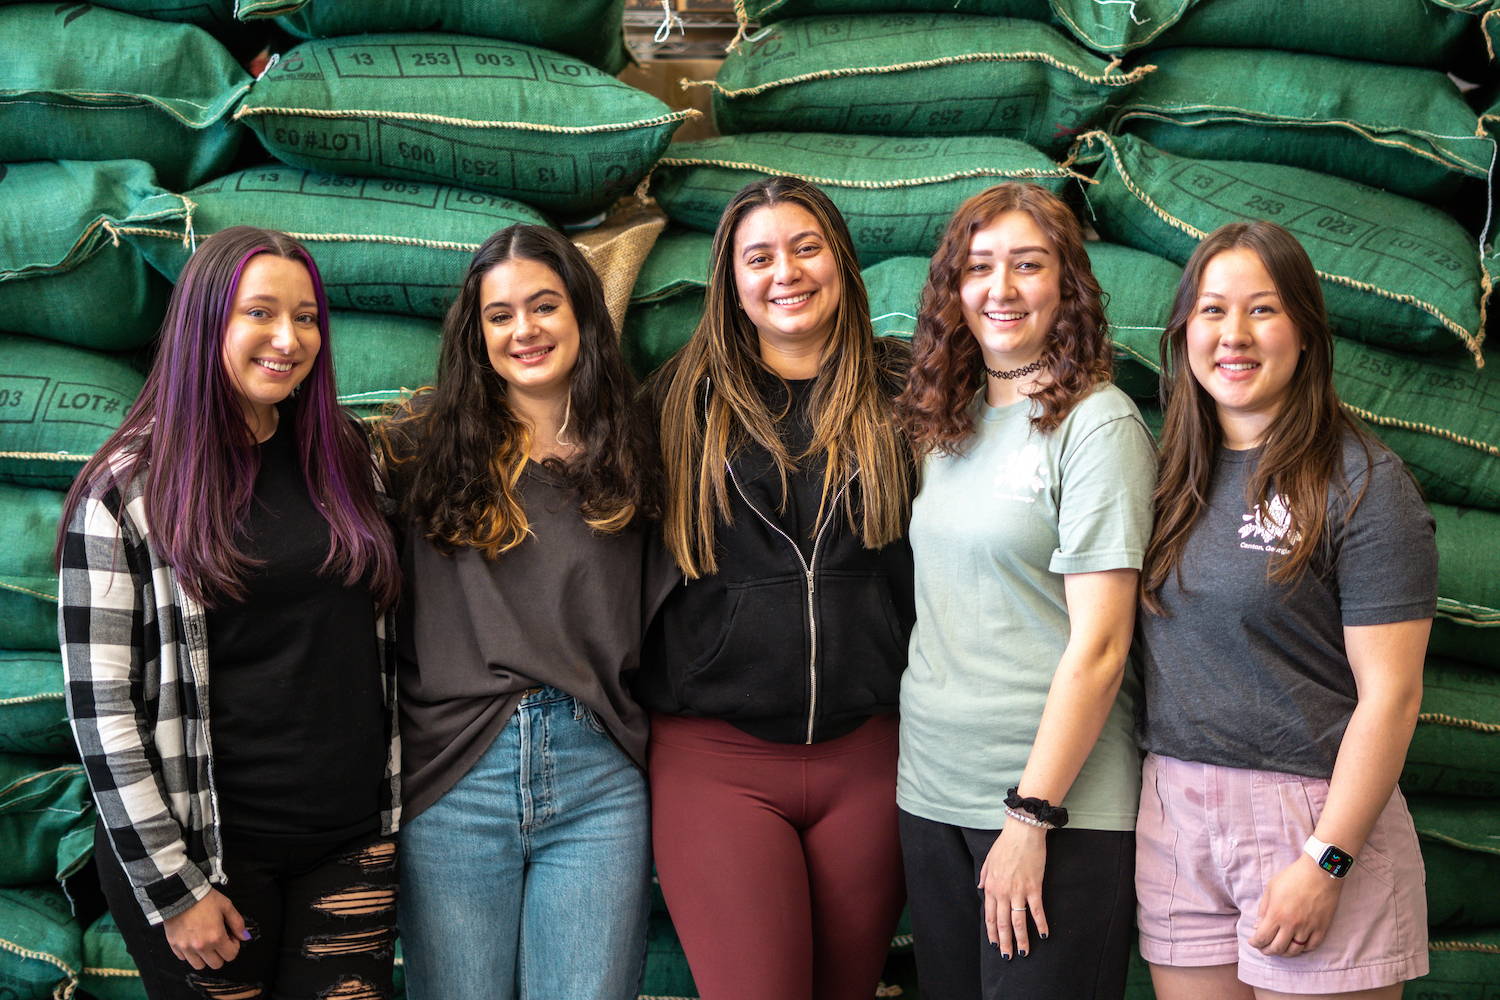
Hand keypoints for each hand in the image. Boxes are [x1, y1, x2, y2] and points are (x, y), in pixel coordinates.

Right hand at [163, 889, 248, 969]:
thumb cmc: (205, 899)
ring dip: (205, 957)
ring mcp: (186, 948)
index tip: (231, 937)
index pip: (231, 955)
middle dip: (221, 954)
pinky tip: (193, 941)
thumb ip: (237, 923)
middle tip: (219, 941)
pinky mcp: (174, 946)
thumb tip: (244, 936)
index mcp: (216, 937)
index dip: (234, 946)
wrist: (180, 894)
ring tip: (205, 944)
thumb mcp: (226, 906)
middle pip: (216, 964)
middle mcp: (201, 946)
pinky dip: (190, 954)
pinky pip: (184, 958)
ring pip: (199, 965)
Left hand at [978, 822, 1049, 959]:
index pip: (990, 915)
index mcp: (991, 886)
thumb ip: (983, 877)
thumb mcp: (989, 860)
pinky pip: (1037, 910)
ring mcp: (1018, 891)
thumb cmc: (1005, 844)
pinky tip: (1043, 934)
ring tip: (1024, 952)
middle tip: (1007, 957)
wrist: (1022, 832)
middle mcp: (1003, 892)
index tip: (994, 944)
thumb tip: (980, 889)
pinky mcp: (1034, 887)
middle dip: (1005, 942)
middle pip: (1003, 923)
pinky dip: (1040, 924)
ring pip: (1019, 922)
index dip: (992, 932)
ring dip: (1021, 939)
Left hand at [1248, 853, 1342, 956]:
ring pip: (1294, 950)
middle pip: (1277, 948)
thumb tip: (1258, 926)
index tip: (1253, 942)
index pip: (1263, 937)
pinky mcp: (1322, 928)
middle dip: (1267, 951)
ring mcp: (1308, 928)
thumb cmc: (1293, 876)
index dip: (1255, 943)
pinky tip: (1296, 946)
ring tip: (1279, 949)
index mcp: (1277, 914)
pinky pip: (1311, 946)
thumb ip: (1263, 908)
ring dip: (1284, 953)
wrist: (1320, 872)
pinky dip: (1302, 950)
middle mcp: (1292, 924)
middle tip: (1264, 949)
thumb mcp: (1271, 888)